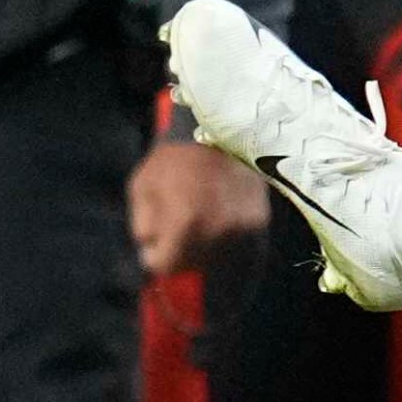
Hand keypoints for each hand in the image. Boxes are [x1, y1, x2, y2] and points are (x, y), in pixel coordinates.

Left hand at [128, 141, 268, 276]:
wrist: (220, 135)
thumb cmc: (174, 160)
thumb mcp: (142, 187)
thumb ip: (143, 225)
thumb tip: (150, 252)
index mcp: (184, 223)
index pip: (165, 266)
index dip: (156, 257)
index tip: (157, 246)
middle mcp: (217, 233)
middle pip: (192, 265)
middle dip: (181, 253)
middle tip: (178, 230)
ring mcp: (241, 230)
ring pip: (217, 259)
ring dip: (205, 248)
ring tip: (201, 221)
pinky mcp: (259, 224)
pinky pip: (237, 245)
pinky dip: (226, 238)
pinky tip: (220, 220)